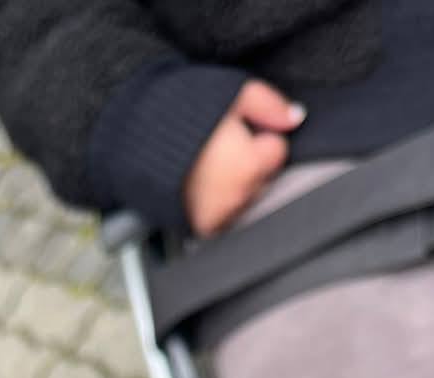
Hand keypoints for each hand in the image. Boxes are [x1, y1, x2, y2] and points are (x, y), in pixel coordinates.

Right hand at [184, 81, 304, 235]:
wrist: (137, 141)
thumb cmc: (181, 113)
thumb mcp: (231, 93)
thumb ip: (269, 104)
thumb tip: (297, 118)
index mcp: (250, 164)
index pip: (277, 151)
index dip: (259, 136)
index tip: (238, 131)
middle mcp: (239, 196)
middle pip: (264, 178)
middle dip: (249, 162)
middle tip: (219, 147)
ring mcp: (222, 215)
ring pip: (247, 199)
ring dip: (235, 184)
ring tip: (207, 165)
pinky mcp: (205, 228)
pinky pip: (226, 217)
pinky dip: (219, 202)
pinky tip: (201, 184)